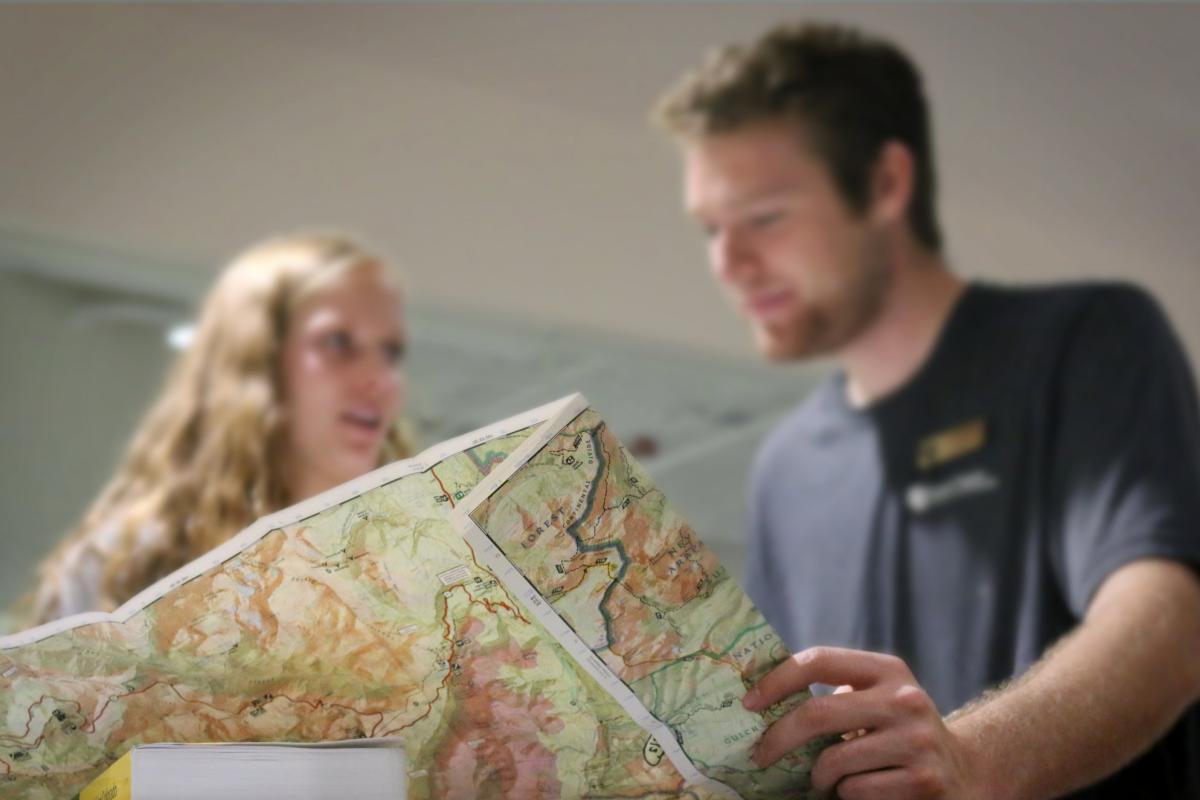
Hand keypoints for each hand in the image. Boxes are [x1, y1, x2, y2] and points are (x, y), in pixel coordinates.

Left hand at [743, 646, 983, 799]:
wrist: (964, 771)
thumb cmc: (897, 732)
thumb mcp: (876, 699)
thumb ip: (835, 693)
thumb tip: (762, 700)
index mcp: (887, 670)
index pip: (819, 660)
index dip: (777, 680)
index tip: (748, 702)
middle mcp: (905, 699)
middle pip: (817, 713)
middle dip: (778, 738)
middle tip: (760, 754)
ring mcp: (917, 740)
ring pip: (833, 761)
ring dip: (819, 777)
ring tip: (827, 778)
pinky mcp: (923, 779)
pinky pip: (855, 791)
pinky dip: (847, 794)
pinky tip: (861, 789)